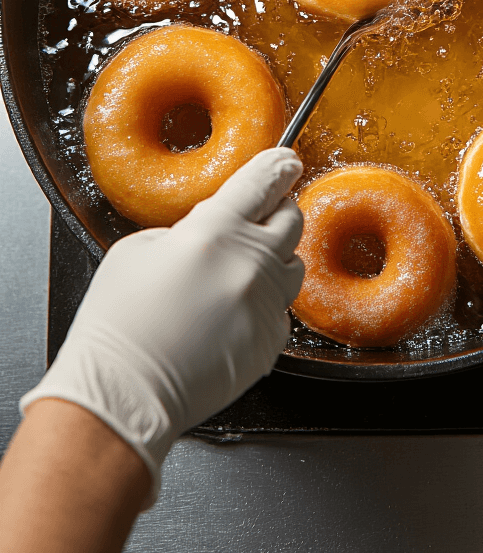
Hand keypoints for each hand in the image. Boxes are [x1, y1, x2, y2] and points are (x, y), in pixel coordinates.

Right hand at [21, 148, 303, 504]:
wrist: (125, 391)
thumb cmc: (119, 324)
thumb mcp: (137, 250)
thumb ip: (187, 230)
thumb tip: (210, 230)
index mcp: (215, 232)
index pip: (262, 183)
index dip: (278, 167)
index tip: (287, 161)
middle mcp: (250, 265)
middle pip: (291, 221)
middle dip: (278, 212)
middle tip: (258, 218)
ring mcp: (265, 306)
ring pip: (293, 267)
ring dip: (273, 260)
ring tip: (237, 273)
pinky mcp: (270, 343)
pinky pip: (281, 312)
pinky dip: (264, 306)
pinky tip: (231, 315)